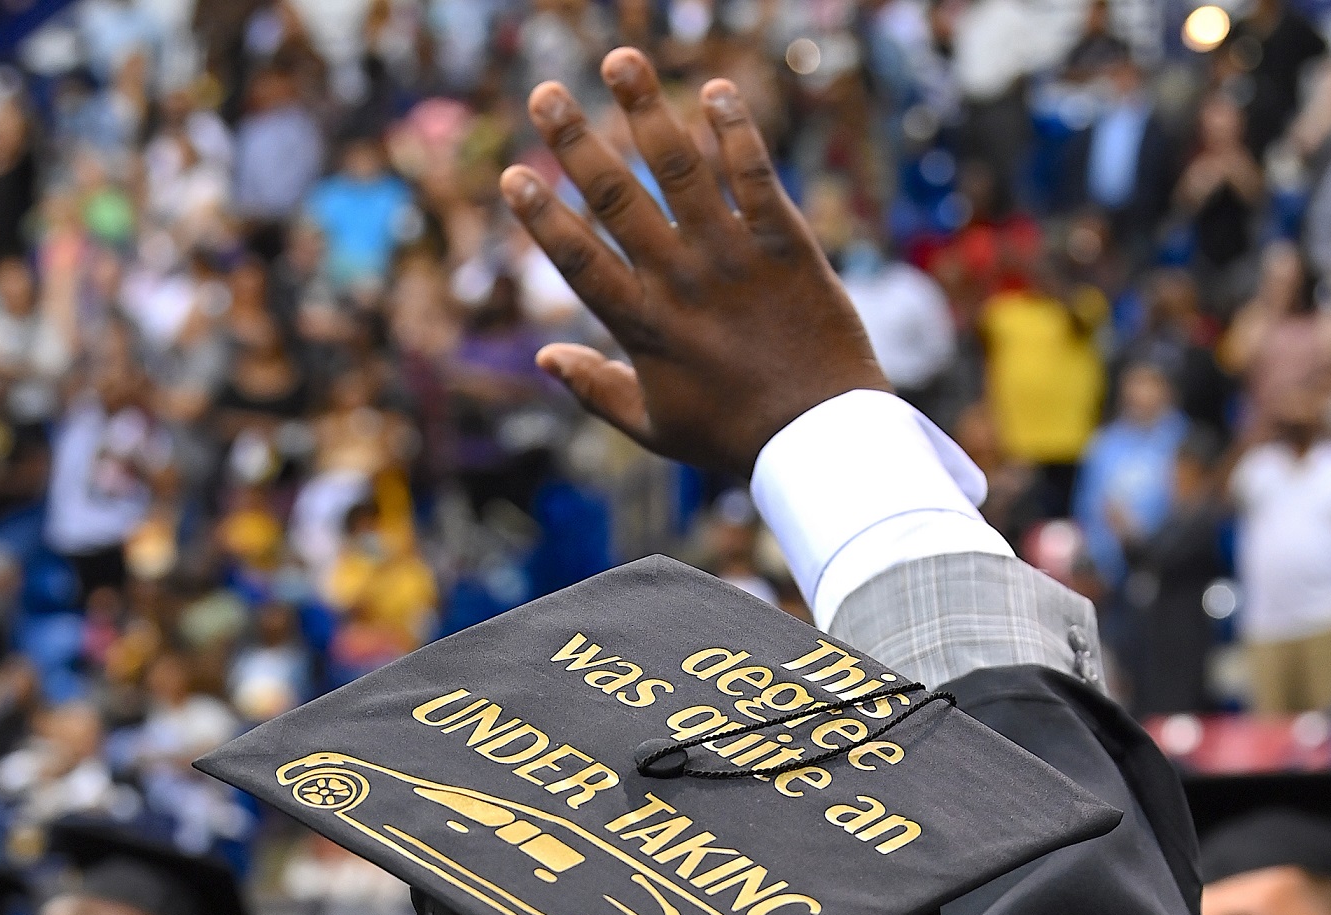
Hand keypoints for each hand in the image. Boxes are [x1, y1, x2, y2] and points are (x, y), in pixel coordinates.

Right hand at [499, 49, 888, 479]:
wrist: (818, 437)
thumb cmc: (733, 436)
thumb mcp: (655, 428)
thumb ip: (596, 388)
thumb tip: (544, 356)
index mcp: (644, 327)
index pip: (579, 261)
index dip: (543, 217)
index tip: (513, 175)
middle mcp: (681, 282)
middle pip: (618, 200)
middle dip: (577, 143)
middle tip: (547, 95)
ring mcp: (732, 257)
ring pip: (681, 169)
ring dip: (646, 109)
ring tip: (619, 60)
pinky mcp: (783, 242)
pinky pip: (753, 173)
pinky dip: (733, 129)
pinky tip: (712, 89)